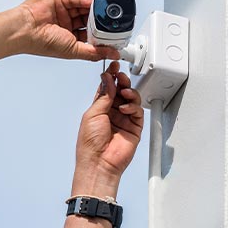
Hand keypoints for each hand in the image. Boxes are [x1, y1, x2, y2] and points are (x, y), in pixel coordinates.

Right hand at [18, 0, 119, 60]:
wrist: (26, 29)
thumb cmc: (42, 43)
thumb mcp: (74, 50)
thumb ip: (95, 52)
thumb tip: (112, 55)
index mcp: (70, 41)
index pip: (90, 37)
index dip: (102, 36)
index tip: (113, 35)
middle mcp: (66, 27)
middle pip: (88, 22)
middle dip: (99, 22)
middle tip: (111, 21)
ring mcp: (63, 14)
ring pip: (83, 10)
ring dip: (94, 10)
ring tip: (104, 11)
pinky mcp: (59, 1)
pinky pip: (75, 0)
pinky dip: (86, 1)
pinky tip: (94, 3)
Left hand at [72, 61, 144, 197]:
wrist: (99, 162)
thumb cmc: (90, 143)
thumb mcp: (93, 113)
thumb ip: (104, 95)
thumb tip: (108, 78)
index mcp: (100, 108)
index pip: (108, 87)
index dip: (111, 76)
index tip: (114, 65)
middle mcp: (113, 112)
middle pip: (121, 91)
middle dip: (122, 81)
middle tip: (121, 75)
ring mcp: (124, 119)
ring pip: (131, 99)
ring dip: (129, 92)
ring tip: (125, 92)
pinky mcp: (135, 127)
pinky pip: (138, 111)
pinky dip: (133, 106)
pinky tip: (126, 108)